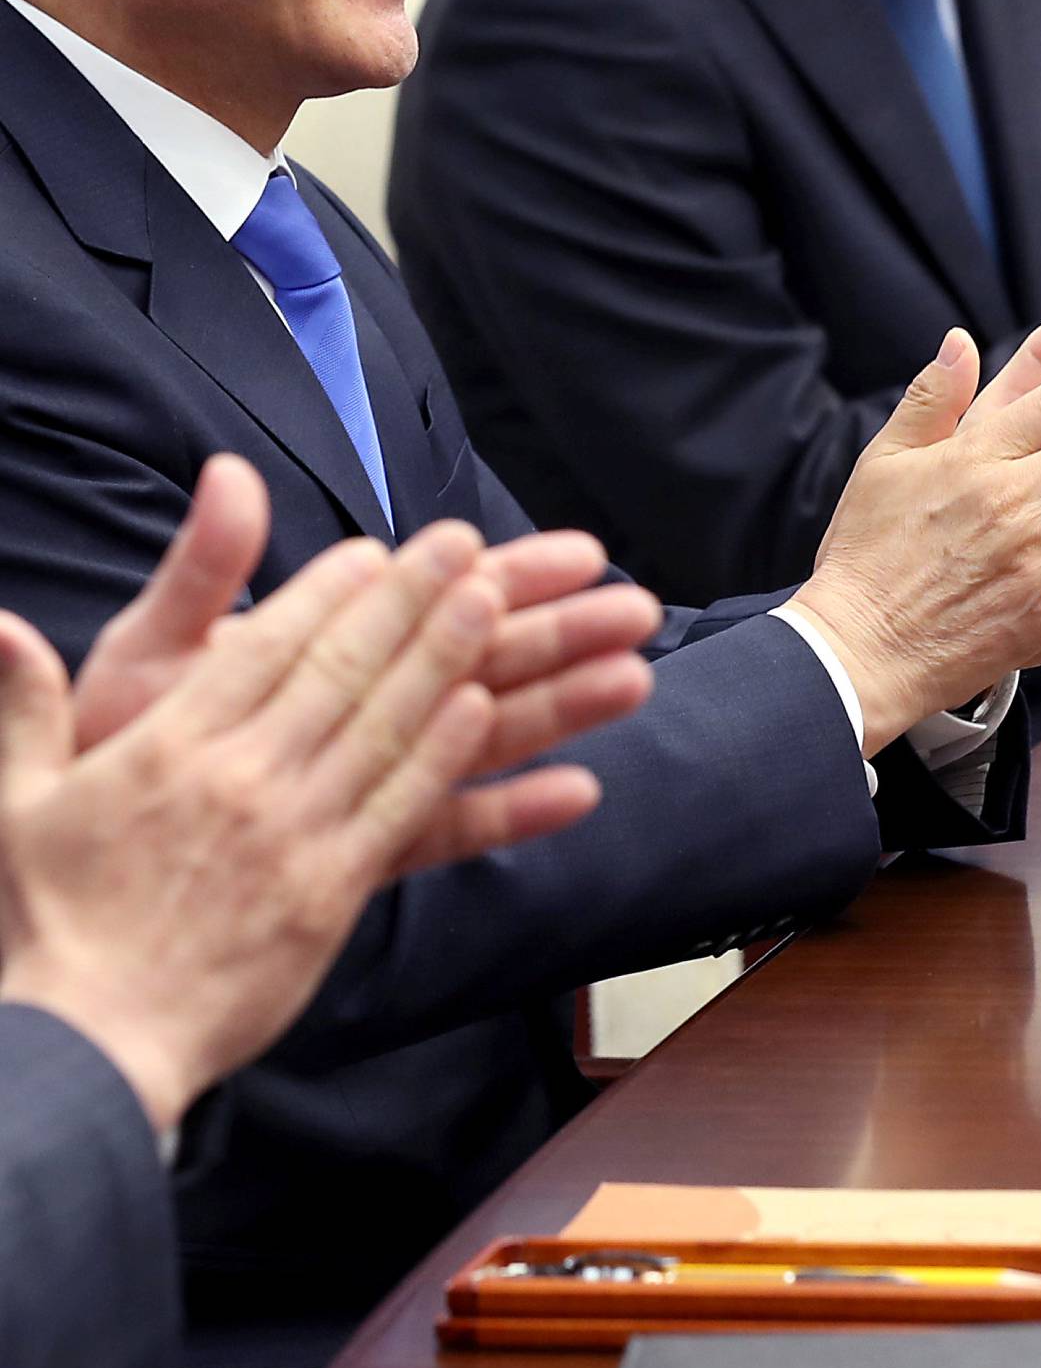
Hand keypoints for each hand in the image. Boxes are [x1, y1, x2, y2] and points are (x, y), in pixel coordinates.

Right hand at [0, 485, 615, 1133]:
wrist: (82, 1049)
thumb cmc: (44, 929)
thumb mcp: (14, 804)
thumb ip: (23, 706)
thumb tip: (0, 624)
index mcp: (167, 748)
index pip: (260, 647)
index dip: (324, 591)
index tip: (373, 550)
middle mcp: (239, 778)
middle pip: (338, 669)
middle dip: (404, 599)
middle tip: (458, 543)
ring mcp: (291, 835)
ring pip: (381, 726)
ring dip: (442, 657)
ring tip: (490, 599)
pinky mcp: (327, 894)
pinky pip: (398, 811)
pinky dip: (442, 756)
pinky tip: (480, 710)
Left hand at [71, 463, 656, 864]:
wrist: (79, 892)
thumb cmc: (107, 752)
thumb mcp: (146, 653)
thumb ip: (205, 573)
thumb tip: (231, 475)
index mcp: (316, 651)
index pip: (424, 600)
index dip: (503, 572)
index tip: (574, 552)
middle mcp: (352, 711)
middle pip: (473, 660)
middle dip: (558, 631)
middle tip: (635, 606)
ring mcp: (362, 779)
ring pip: (478, 734)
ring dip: (559, 707)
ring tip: (633, 680)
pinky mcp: (359, 852)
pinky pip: (444, 829)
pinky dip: (511, 813)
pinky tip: (577, 794)